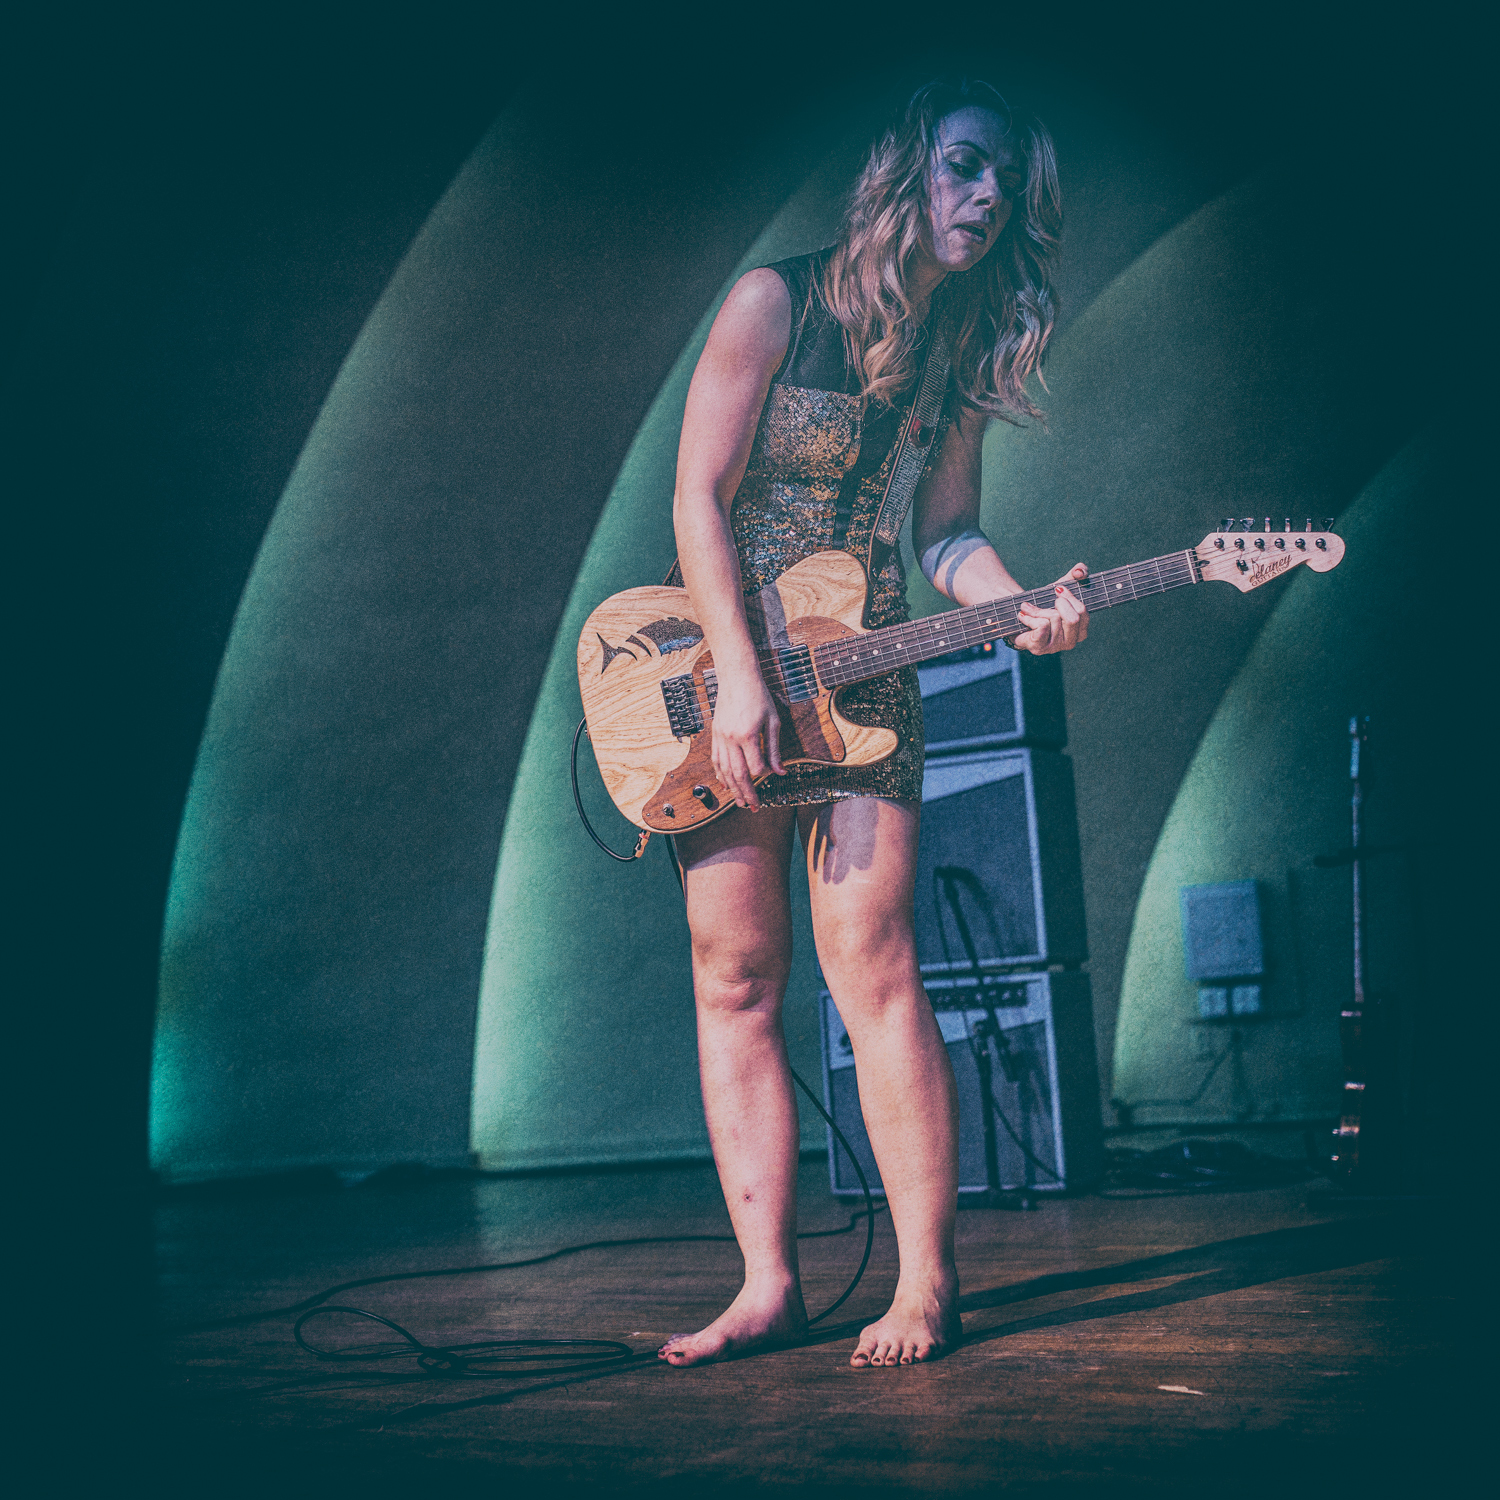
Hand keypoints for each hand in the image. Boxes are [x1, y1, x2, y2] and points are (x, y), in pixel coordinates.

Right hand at [709, 665, 784, 808]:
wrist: (737, 678)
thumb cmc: (758, 697)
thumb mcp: (773, 722)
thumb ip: (775, 749)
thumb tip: (781, 772)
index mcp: (748, 735)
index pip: (755, 767)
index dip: (764, 776)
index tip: (771, 776)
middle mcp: (731, 739)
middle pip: (738, 774)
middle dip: (745, 793)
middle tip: (752, 807)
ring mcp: (720, 738)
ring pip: (724, 770)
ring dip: (732, 788)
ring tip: (739, 802)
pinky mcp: (715, 735)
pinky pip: (716, 760)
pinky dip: (720, 774)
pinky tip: (725, 783)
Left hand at [1012, 564, 1088, 654]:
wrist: (1018, 616)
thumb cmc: (1043, 603)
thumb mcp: (1062, 586)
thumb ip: (1078, 573)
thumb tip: (1079, 572)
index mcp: (1080, 631)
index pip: (1082, 612)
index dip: (1069, 597)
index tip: (1057, 589)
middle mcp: (1070, 643)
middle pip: (1072, 618)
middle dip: (1056, 604)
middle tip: (1046, 601)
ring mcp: (1055, 648)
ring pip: (1054, 620)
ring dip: (1038, 610)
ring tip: (1029, 609)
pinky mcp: (1039, 648)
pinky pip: (1041, 626)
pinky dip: (1030, 617)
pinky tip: (1023, 616)